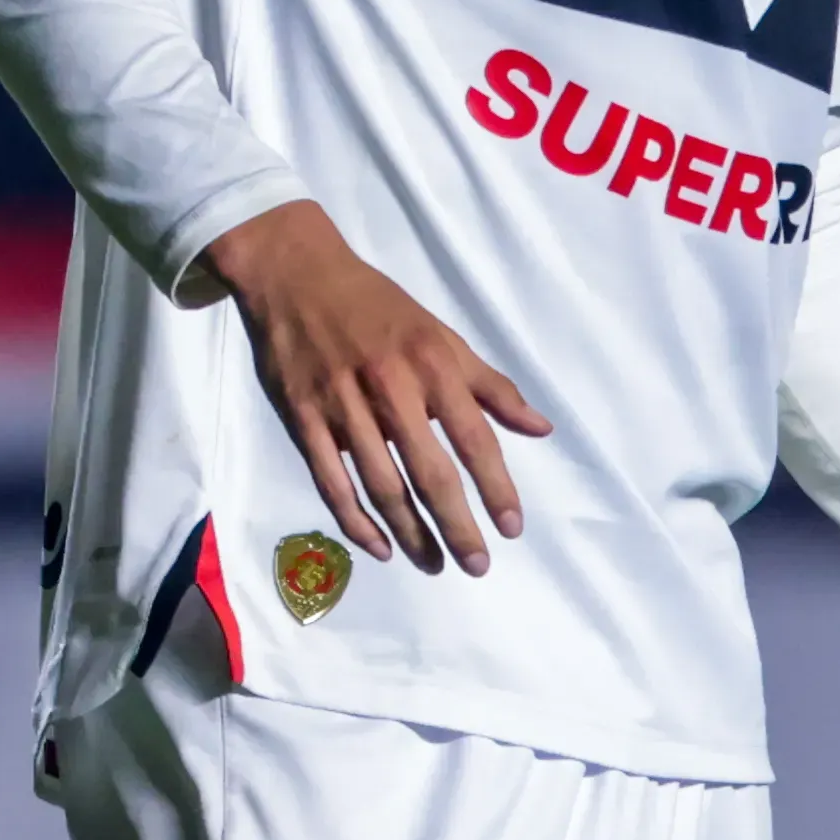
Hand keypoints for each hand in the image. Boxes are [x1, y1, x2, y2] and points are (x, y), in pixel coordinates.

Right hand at [198, 199, 552, 575]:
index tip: (512, 527)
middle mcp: (391, 387)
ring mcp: (343, 406)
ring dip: (410, 533)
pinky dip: (355, 520)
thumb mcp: (443, 335)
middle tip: (477, 565)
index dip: (495, 486)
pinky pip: (332, 482)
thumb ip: (491, 386)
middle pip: (430, 472)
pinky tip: (379, 546)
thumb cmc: (380, 307)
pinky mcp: (304, 419)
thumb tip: (541, 428)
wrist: (299, 274)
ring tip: (434, 564)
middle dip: (457, 525)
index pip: (474, 437)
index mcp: (433, 364)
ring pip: (381, 485)